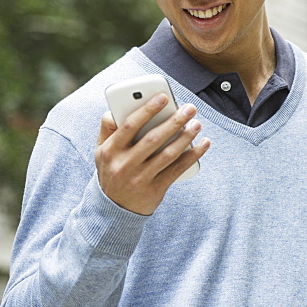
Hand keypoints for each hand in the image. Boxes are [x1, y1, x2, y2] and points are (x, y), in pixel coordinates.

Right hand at [95, 93, 208, 214]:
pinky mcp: (155, 189)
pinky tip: (204, 144)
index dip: (147, 110)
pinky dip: (193, 155)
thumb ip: (108, 129)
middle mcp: (124, 164)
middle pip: (153, 139)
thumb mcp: (102, 152)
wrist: (114, 209)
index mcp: (110, 151)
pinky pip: (178, 169)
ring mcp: (140, 178)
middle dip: (174, 121)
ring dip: (186, 137)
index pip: (129, 126)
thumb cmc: (112, 170)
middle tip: (190, 108)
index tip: (164, 97)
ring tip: (197, 124)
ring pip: (168, 154)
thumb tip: (116, 108)